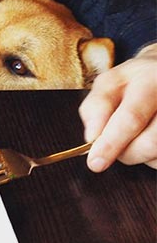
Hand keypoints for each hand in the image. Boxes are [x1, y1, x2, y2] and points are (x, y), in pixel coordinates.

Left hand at [79, 43, 156, 170]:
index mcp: (151, 80)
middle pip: (150, 143)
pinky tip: (152, 139)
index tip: (95, 163)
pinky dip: (153, 158)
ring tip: (138, 134)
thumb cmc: (135, 81)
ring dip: (141, 156)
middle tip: (112, 147)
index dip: (111, 143)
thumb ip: (95, 107)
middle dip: (126, 153)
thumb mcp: (109, 83)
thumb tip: (92, 137)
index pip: (131, 117)